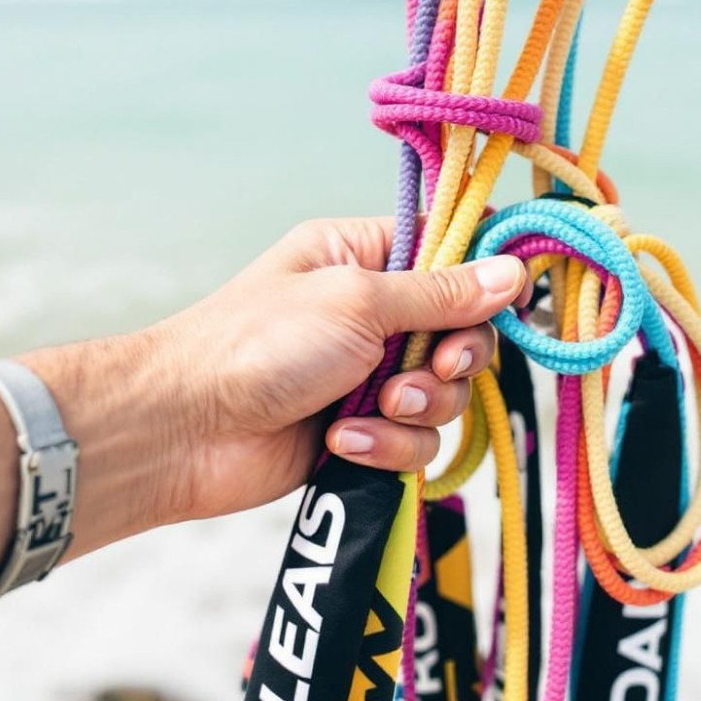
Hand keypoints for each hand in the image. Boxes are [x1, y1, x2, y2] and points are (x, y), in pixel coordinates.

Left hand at [32, 217, 527, 538]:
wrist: (185, 429)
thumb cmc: (257, 342)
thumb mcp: (358, 301)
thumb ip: (442, 293)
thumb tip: (515, 272)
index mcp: (362, 256)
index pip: (451, 254)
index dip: (485, 280)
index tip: (507, 303)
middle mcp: (370, 313)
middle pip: (461, 334)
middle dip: (452, 359)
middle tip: (431, 366)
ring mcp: (365, 377)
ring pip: (443, 396)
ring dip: (417, 408)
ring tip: (374, 408)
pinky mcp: (358, 434)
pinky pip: (412, 443)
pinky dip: (386, 446)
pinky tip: (341, 443)